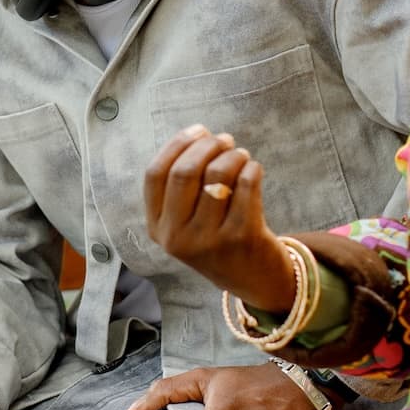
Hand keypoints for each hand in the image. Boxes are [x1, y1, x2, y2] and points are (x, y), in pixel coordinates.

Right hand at [145, 125, 293, 311]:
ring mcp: (209, 240)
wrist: (254, 279)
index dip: (176, 144)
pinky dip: (252, 168)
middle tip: (224, 140)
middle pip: (184, 172)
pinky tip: (253, 170)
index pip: (155, 174)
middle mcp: (177, 238)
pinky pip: (246, 184)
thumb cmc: (218, 235)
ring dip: (233, 155)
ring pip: (218, 175)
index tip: (198, 130)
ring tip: (241, 156)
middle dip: (207, 146)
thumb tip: (200, 134)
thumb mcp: (187, 219)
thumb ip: (184, 183)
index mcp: (157, 228)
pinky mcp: (242, 237)